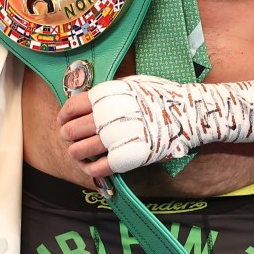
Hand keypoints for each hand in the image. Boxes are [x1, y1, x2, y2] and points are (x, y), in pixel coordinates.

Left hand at [60, 74, 253, 175]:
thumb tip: (86, 101)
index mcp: (110, 94)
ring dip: (76, 153)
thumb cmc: (162, 97)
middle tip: (69, 138)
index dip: (65, 115)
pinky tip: (91, 167)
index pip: (74, 106)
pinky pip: (99, 167)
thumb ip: (110, 93)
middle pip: (74, 129)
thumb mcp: (134, 84)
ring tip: (78, 154)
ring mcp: (120, 136)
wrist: (190, 113)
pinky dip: (91, 169)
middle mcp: (111, 114)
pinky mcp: (130, 156)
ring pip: (81, 149)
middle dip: (68, 135)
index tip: (63, 120)